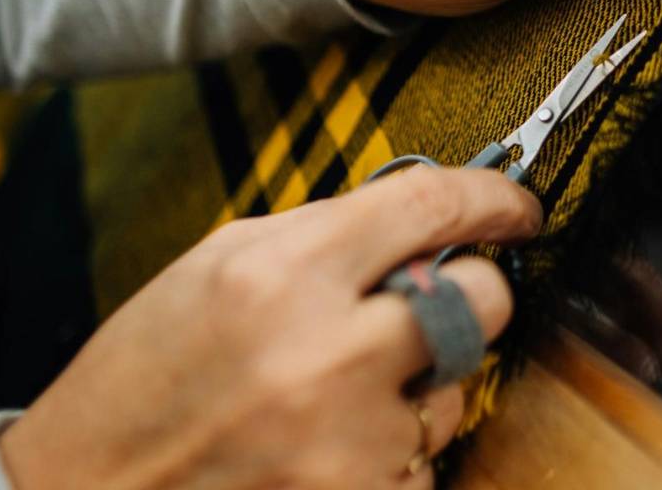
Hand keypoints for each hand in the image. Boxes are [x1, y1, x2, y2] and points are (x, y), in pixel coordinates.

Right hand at [0, 167, 540, 489]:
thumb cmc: (146, 374)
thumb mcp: (219, 266)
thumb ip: (324, 236)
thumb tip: (416, 225)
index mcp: (285, 274)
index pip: (431, 206)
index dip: (493, 198)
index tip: (516, 207)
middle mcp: (329, 357)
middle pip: (482, 300)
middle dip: (472, 291)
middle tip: (434, 300)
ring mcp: (350, 444)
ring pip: (458, 392)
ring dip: (421, 383)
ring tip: (340, 393)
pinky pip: (424, 462)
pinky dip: (393, 450)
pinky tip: (330, 443)